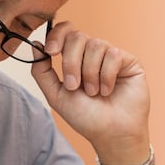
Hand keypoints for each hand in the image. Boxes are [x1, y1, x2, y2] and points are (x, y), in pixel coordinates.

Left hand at [31, 21, 151, 164]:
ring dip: (89, 74)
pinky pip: (113, 54)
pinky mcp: (129, 61)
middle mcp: (93, 54)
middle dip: (71, 63)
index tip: (51, 51)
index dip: (57, 36)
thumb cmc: (86, 117)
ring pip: (95, 45)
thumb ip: (41, 71)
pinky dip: (106, 75)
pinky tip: (107, 91)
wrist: (111, 133)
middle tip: (74, 86)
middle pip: (77, 37)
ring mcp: (111, 56)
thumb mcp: (56, 95)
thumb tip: (35, 44)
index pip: (66, 31)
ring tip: (94, 93)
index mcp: (75, 58)